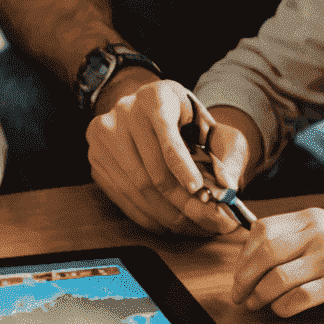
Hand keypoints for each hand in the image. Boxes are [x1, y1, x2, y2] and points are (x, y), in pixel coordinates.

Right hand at [86, 79, 241, 236]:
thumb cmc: (184, 119)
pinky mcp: (95, 158)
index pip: (167, 135)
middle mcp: (124, 112)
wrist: (147, 109)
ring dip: (166, 214)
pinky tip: (168, 223)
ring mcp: (104, 136)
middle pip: (151, 170)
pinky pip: (121, 196)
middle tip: (207, 221)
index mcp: (156, 97)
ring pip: (136, 188)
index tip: (198, 189)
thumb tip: (228, 187)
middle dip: (181, 202)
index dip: (182, 166)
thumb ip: (223, 153)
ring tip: (192, 226)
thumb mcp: (208, 126)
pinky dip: (147, 215)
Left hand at [231, 206, 323, 315]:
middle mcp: (318, 234)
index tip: (239, 275)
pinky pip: (299, 298)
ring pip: (277, 278)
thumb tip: (258, 257)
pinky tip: (282, 311)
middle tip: (239, 296)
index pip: (261, 232)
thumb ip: (299, 236)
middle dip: (243, 279)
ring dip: (260, 296)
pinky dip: (283, 308)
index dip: (243, 256)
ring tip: (257, 305)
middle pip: (263, 255)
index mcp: (311, 218)